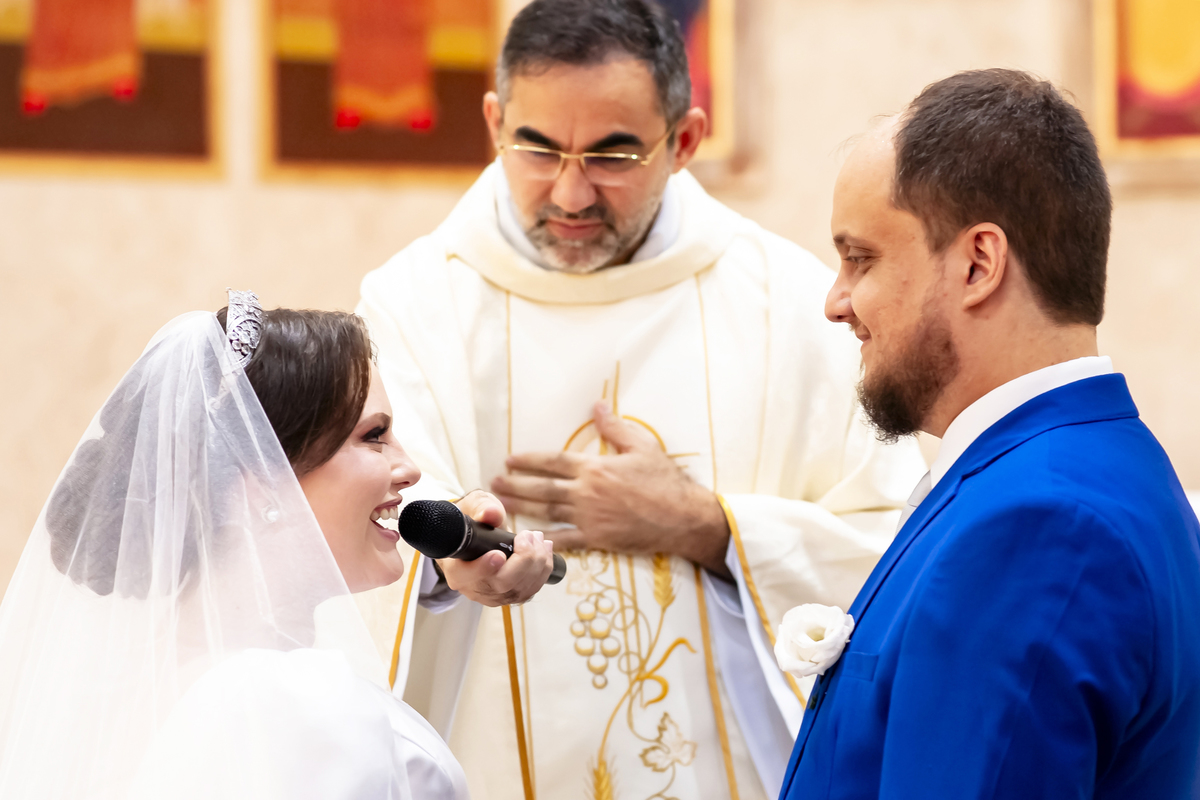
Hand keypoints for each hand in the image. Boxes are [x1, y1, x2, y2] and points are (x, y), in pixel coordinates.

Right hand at [436, 490, 555, 605]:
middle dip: (523, 559)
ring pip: (520, 589)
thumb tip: (490, 513)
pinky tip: (544, 549)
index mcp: (455, 568)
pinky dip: (543, 569)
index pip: (464, 576)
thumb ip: (481, 507)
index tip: (498, 555)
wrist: (481, 537)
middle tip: (527, 535)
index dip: (483, 568)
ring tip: (537, 537)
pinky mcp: (511, 596)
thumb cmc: (474, 522)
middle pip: (501, 585)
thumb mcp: (473, 507)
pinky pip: (531, 589)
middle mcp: (472, 587)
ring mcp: (493, 595)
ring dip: (536, 562)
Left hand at [490, 402, 731, 576]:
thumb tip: (597, 407)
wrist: (682, 517)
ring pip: (547, 512)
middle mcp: (586, 492)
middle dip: (515, 485)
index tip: (510, 460)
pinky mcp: (596, 539)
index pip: (554, 461)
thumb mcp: (642, 446)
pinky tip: (527, 540)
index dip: (529, 460)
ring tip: (501, 506)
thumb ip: (615, 427)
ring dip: (521, 508)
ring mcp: (589, 518)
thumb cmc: (664, 480)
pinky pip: (565, 541)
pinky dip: (544, 541)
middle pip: (542, 487)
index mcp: (595, 467)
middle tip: (494, 484)